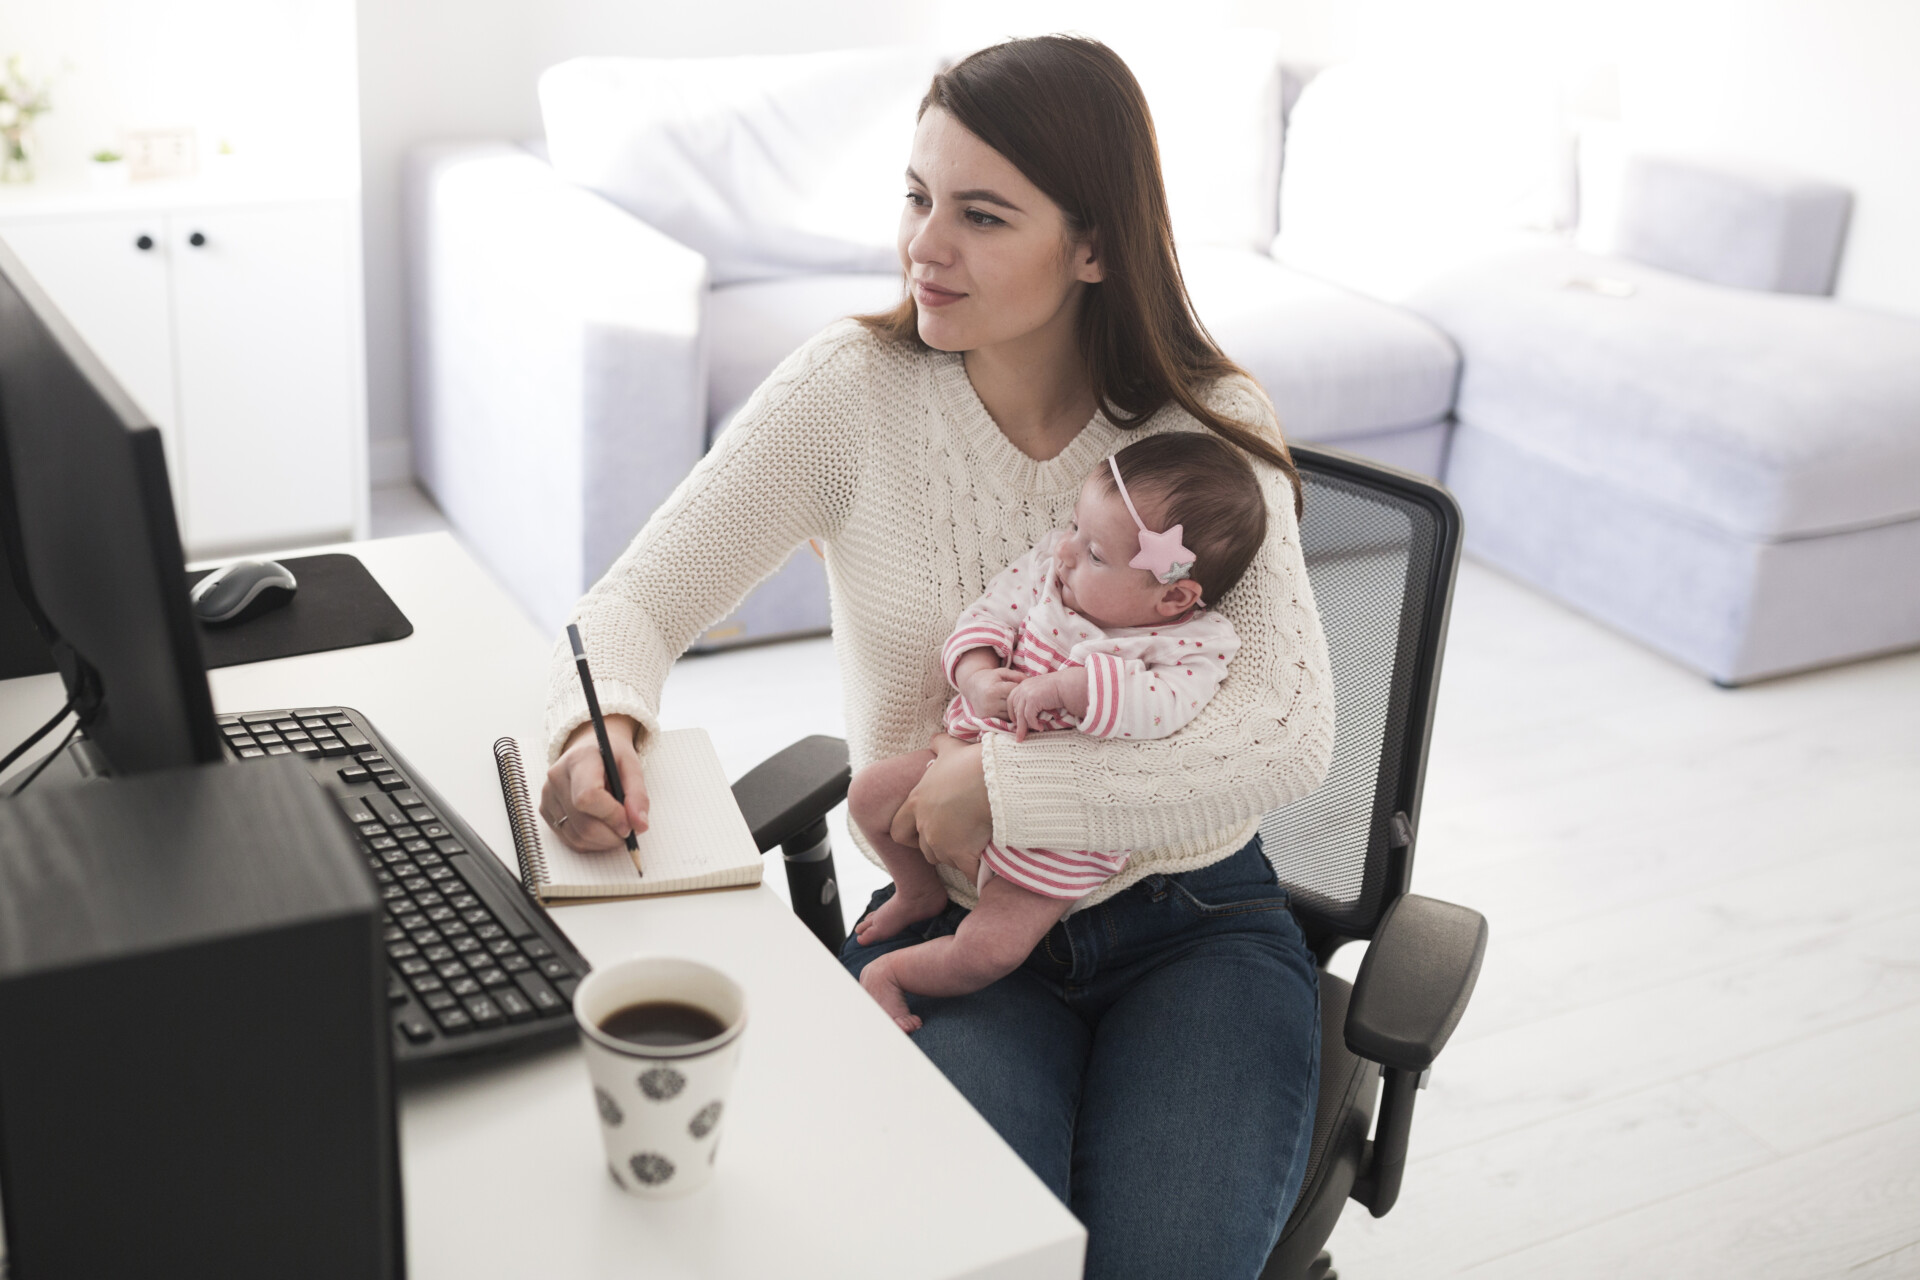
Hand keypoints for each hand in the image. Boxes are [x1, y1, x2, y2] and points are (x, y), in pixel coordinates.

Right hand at [541, 714, 648, 851]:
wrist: (589, 750)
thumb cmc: (611, 757)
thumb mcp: (631, 766)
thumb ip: (638, 795)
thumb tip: (640, 825)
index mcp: (579, 760)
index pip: (588, 796)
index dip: (611, 816)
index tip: (630, 825)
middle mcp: (557, 778)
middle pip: (584, 823)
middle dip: (612, 835)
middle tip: (629, 831)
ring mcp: (548, 796)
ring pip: (577, 837)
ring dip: (604, 841)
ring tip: (617, 828)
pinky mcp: (546, 811)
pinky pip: (570, 840)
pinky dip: (592, 842)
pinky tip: (603, 829)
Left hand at [890, 735, 992, 872]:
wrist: (995, 780)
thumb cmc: (971, 762)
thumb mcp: (951, 748)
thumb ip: (939, 745)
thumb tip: (935, 737)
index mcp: (917, 803)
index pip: (898, 830)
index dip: (911, 833)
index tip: (926, 829)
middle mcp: (925, 826)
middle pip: (925, 849)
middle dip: (938, 846)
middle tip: (957, 837)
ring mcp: (942, 843)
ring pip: (945, 860)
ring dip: (957, 856)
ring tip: (975, 845)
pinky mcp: (962, 855)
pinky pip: (967, 872)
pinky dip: (976, 871)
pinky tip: (986, 866)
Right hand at [961, 666, 1026, 719]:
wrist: (972, 685)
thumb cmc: (990, 677)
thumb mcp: (1003, 672)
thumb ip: (1017, 676)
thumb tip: (1031, 682)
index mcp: (994, 690)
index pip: (1015, 693)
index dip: (1022, 691)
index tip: (1027, 689)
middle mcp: (990, 704)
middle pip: (1013, 706)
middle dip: (1021, 702)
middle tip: (1027, 699)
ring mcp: (987, 713)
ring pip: (1010, 716)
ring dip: (1016, 711)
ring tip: (1021, 705)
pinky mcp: (985, 719)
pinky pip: (1003, 720)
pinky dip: (1009, 717)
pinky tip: (1013, 711)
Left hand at [1005, 672, 1067, 741]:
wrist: (1067, 685)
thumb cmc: (1058, 689)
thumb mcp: (1041, 691)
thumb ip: (1033, 698)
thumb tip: (1027, 713)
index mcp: (1024, 685)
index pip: (1011, 700)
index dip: (1012, 712)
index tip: (1016, 722)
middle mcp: (1023, 688)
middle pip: (1015, 709)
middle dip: (1017, 723)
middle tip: (1019, 735)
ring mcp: (1027, 693)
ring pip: (1020, 715)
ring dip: (1023, 728)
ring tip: (1024, 737)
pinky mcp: (1032, 699)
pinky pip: (1029, 717)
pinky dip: (1034, 724)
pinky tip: (1040, 728)